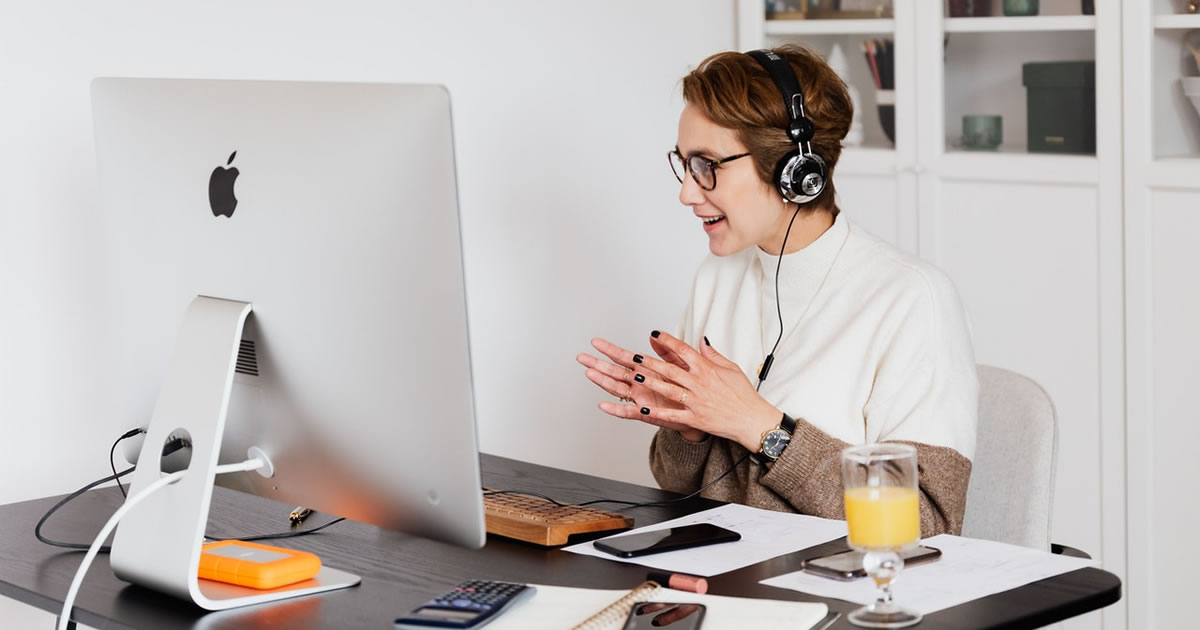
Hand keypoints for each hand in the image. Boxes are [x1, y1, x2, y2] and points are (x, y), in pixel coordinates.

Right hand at [577, 337, 703, 440]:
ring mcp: (640, 398)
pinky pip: (628, 412)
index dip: (610, 350)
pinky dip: (616, 409)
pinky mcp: (646, 413)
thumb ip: (667, 351)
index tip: (596, 342)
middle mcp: (640, 384)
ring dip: (603, 382)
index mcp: (647, 370)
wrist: (698, 412)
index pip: (625, 357)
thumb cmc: (687, 389)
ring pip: (617, 389)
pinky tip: (603, 405)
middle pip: (615, 372)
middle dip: (598, 364)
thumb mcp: (679, 365)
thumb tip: (655, 335)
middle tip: (582, 357)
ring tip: (589, 373)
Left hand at [626, 331, 781, 452]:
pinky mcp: (695, 418)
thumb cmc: (743, 394)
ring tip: (636, 376)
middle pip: (671, 369)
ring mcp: (696, 401)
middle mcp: (700, 384)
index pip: (684, 350)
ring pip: (669, 389)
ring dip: (651, 382)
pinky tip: (644, 408)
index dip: (668, 341)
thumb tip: (701, 340)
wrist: (751, 419)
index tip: (655, 334)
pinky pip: (673, 415)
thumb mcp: (731, 368)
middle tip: (635, 356)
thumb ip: (713, 354)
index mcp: (707, 369)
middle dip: (651, 362)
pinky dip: (658, 412)